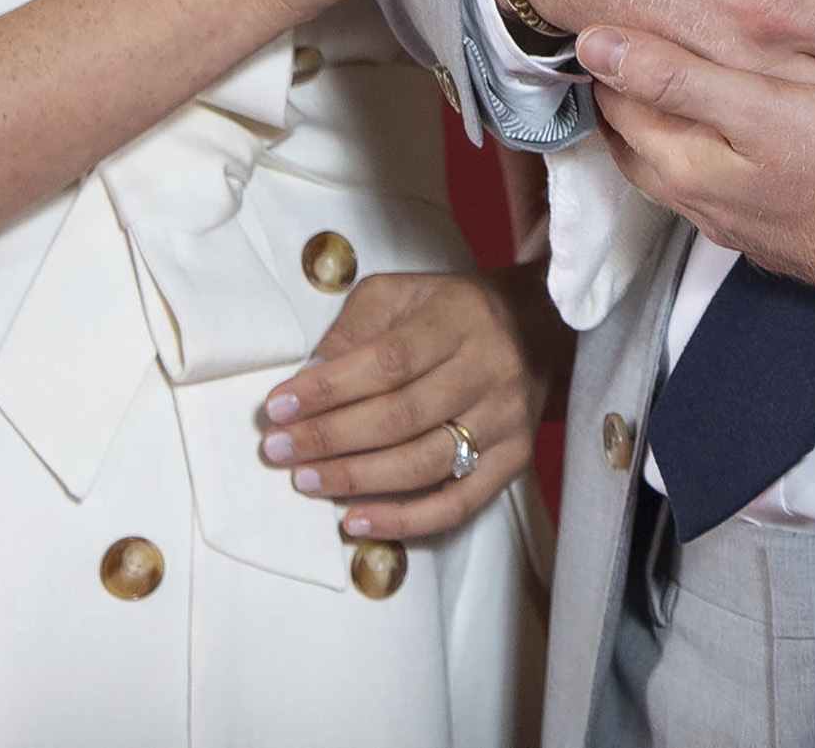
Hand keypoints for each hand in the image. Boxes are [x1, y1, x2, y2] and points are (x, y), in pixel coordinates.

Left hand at [258, 268, 560, 541]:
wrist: (537, 327)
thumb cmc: (450, 310)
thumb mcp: (400, 294)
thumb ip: (354, 329)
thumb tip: (307, 380)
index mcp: (459, 319)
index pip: (387, 362)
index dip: (329, 389)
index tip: (277, 406)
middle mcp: (489, 369)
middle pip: (401, 417)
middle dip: (331, 438)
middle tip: (278, 449)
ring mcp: (506, 420)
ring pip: (424, 464)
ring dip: (357, 479)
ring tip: (306, 480)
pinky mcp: (515, 460)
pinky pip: (458, 504)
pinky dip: (405, 520)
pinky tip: (357, 520)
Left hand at [582, 27, 814, 315]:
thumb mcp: (760, 106)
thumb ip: (676, 78)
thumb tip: (592, 45)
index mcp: (686, 170)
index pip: (617, 108)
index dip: (608, 60)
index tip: (606, 16)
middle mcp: (702, 206)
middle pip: (638, 144)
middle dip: (624, 97)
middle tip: (627, 46)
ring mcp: (740, 226)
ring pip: (678, 168)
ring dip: (665, 126)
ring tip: (672, 79)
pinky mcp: (777, 232)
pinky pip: (720, 186)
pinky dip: (708, 151)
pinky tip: (735, 133)